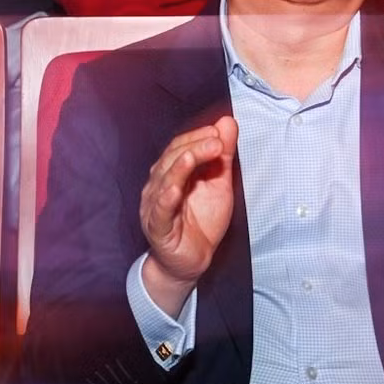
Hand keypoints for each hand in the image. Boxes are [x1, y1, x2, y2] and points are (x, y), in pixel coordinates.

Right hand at [139, 117, 238, 309]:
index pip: (181, 147)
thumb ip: (222, 155)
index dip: (198, 137)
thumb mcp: (219, 184)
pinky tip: (175, 190)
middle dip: (195, 148)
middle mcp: (158, 185)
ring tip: (193, 157)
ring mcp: (155, 206)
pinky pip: (160, 212)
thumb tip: (227, 122)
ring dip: (180, 168)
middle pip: (172, 160)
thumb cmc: (201, 221)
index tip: (220, 132)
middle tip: (217, 142)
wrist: (192, 261)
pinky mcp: (157, 228)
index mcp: (172, 172)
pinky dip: (165, 199)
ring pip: (164, 182)